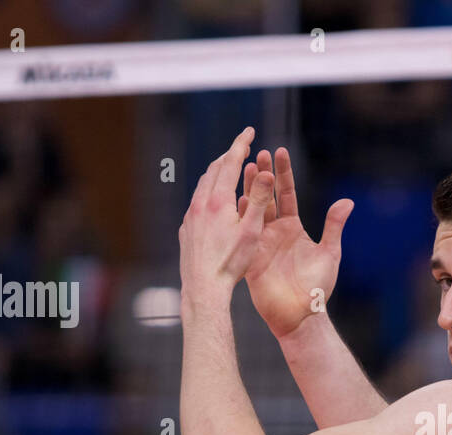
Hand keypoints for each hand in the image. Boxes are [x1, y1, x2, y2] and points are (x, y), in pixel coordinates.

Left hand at [178, 127, 274, 308]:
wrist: (203, 287)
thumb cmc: (231, 262)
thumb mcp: (251, 230)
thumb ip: (259, 200)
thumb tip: (266, 172)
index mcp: (218, 200)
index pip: (231, 163)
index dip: (241, 144)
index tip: (249, 130)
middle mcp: (200, 203)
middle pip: (214, 170)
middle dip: (229, 156)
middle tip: (241, 148)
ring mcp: (190, 216)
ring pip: (203, 186)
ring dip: (217, 173)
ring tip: (228, 170)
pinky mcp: (186, 229)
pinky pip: (197, 202)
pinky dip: (209, 192)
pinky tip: (214, 202)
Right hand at [239, 146, 353, 338]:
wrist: (301, 315)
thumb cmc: (318, 287)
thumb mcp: (330, 253)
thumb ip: (335, 226)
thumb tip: (348, 201)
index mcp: (293, 227)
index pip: (286, 194)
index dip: (283, 173)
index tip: (279, 151)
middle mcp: (275, 231)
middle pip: (266, 197)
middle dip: (263, 175)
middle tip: (258, 152)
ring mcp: (260, 242)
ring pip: (253, 211)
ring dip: (250, 190)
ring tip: (246, 169)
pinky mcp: (251, 257)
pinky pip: (244, 234)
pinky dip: (241, 217)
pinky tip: (237, 199)